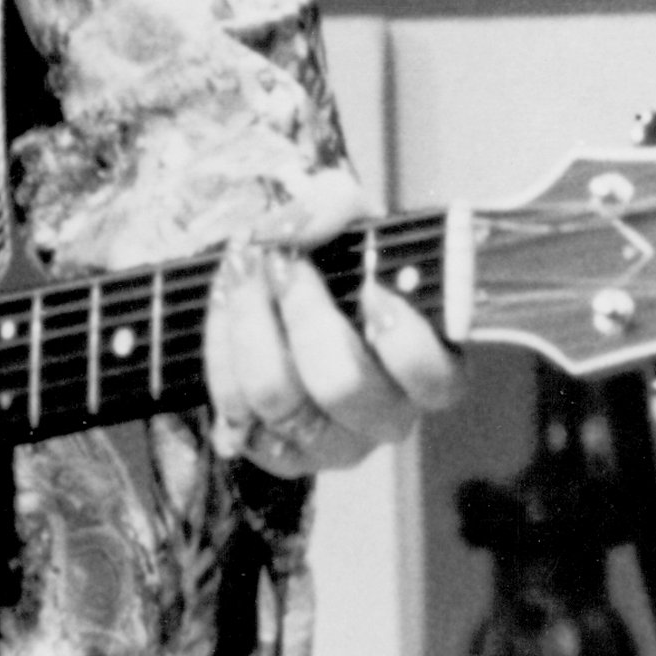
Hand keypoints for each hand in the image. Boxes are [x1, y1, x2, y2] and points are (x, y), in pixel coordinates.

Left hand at [204, 171, 461, 477]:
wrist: (275, 285)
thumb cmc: (334, 259)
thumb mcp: (346, 216)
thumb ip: (333, 204)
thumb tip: (297, 226)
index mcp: (428, 370)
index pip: (434, 379)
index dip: (401, 337)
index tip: (370, 283)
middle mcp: (385, 417)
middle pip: (341, 384)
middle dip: (302, 309)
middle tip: (282, 260)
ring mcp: (329, 442)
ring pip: (277, 395)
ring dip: (249, 319)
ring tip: (242, 267)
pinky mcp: (273, 452)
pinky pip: (234, 406)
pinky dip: (221, 346)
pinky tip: (226, 304)